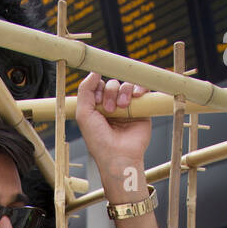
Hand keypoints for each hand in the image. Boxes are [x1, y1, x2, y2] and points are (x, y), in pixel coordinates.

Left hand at [75, 72, 150, 195]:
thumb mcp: (83, 114)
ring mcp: (128, 108)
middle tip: (109, 110)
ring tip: (122, 107)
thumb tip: (94, 71)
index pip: (99, 85)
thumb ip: (85, 91)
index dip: (99, 89)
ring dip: (123, 92)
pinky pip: (143, 89)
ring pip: (127, 85)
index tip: (97, 103)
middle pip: (113, 84)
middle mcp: (113, 106)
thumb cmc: (99, 141)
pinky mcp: (142, 110)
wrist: (118, 156)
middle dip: (110, 93)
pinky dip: (140, 88)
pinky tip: (137, 95)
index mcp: (98, 108)